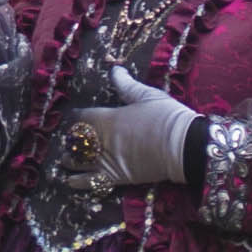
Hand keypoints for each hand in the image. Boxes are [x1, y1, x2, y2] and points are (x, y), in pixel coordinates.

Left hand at [62, 65, 193, 187]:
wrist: (183, 145)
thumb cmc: (167, 117)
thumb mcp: (147, 95)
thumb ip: (127, 84)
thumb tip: (114, 70)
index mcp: (108, 118)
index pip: (81, 117)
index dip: (77, 117)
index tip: (76, 118)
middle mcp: (102, 139)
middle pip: (76, 140)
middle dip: (72, 139)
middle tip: (71, 140)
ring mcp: (106, 159)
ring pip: (77, 160)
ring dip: (70, 159)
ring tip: (67, 159)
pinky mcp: (114, 177)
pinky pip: (88, 182)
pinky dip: (76, 181)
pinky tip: (69, 180)